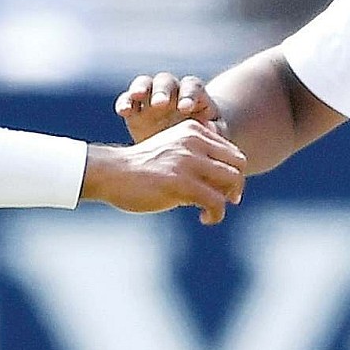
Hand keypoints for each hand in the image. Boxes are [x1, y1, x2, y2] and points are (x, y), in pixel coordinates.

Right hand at [81, 118, 244, 224]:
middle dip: (236, 185)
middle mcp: (194, 141)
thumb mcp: (173, 150)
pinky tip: (204, 219)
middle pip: (238, 163)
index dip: (234, 172)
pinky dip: (216, 214)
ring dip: (227, 200)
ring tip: (210, 211)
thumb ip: (198, 157)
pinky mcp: (181, 183)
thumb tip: (228, 181)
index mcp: (194, 130)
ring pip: (232, 180)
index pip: (232, 151)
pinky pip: (216, 201)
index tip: (224, 190)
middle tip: (227, 200)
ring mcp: (188, 161)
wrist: (111, 173)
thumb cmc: (142, 167)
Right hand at [116, 71, 221, 143]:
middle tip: (161, 103)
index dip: (188, 94)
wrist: (188, 144)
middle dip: (163, 91)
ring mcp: (151, 97)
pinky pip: (127, 99)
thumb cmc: (208, 134)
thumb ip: (216, 130)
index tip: (185, 108)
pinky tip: (123, 111)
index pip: (191, 87)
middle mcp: (172, 91)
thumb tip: (212, 129)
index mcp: (193, 94)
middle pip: (166, 81)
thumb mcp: (216, 133)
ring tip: (136, 97)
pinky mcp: (135, 108)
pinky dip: (124, 102)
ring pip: (145, 84)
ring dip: (140, 88)